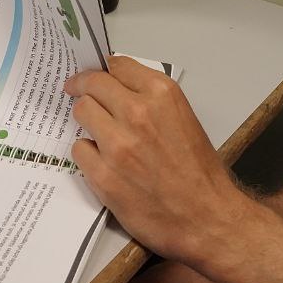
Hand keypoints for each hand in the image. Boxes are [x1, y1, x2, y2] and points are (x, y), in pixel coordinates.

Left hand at [64, 56, 247, 263]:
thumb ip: (152, 100)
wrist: (206, 217)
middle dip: (83, 87)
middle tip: (76, 91)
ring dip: (86, 120)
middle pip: (92, 85)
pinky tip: (101, 160)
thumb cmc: (199, 171)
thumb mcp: (184, 118)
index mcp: (162, 95)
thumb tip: (120, 90)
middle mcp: (137, 113)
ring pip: (82, 113)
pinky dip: (87, 152)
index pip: (118, 65)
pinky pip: (79, 149)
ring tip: (96, 131)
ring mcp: (117, 145)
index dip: (103, 69)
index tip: (94, 73)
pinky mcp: (103, 175)